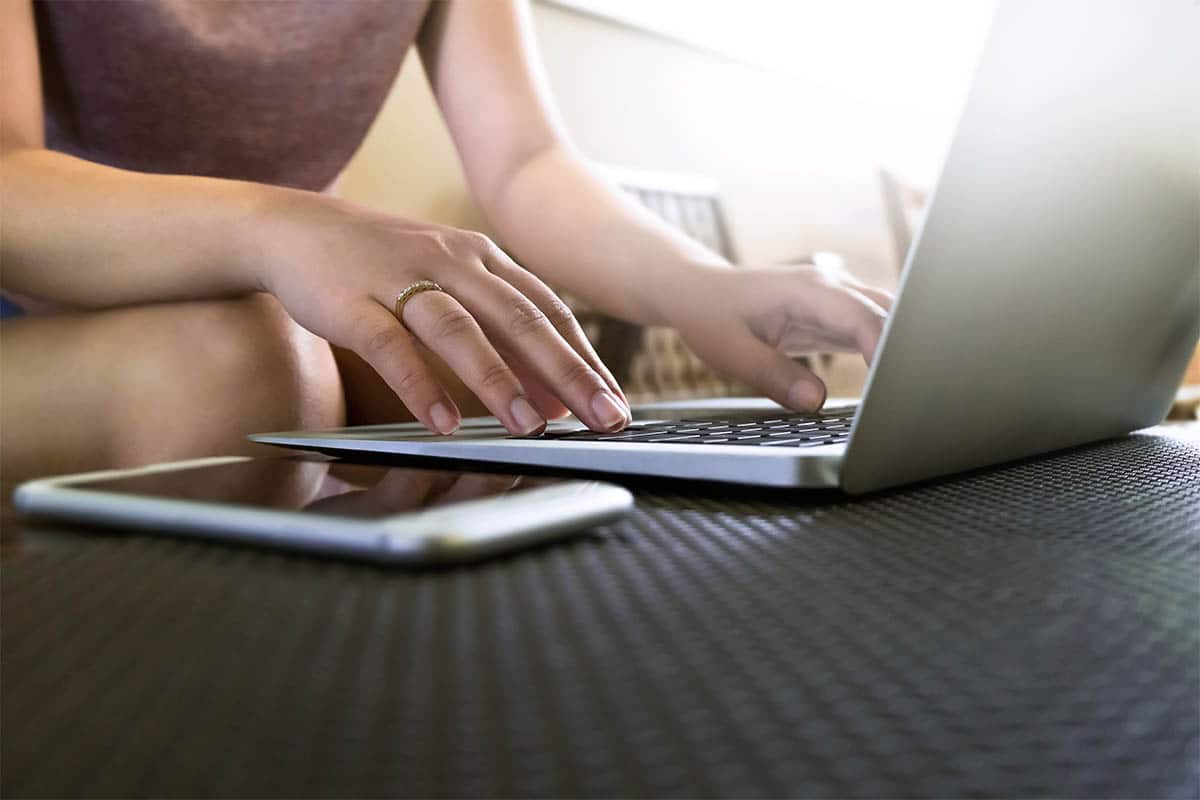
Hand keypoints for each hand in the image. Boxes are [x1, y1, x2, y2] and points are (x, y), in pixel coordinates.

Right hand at [254, 192, 629, 435]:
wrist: (292, 229)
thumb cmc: (380, 265)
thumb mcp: (448, 285)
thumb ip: (499, 332)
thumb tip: (554, 393)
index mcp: (481, 257)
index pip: (549, 309)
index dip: (584, 357)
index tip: (614, 401)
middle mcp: (451, 261)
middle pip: (521, 319)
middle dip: (568, 372)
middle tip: (602, 417)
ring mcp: (401, 277)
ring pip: (461, 330)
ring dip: (499, 380)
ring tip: (530, 426)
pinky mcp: (353, 301)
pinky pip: (392, 347)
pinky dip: (421, 386)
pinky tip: (444, 423)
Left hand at [664, 263, 893, 410]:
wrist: (697, 291)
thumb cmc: (709, 315)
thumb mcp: (730, 351)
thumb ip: (772, 375)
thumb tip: (814, 402)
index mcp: (810, 290)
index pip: (865, 319)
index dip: (886, 352)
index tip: (895, 388)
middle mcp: (832, 288)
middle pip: (889, 315)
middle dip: (908, 350)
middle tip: (917, 395)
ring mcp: (836, 300)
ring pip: (887, 320)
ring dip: (901, 349)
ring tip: (912, 392)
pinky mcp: (833, 316)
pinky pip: (871, 330)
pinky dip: (885, 353)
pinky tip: (892, 383)